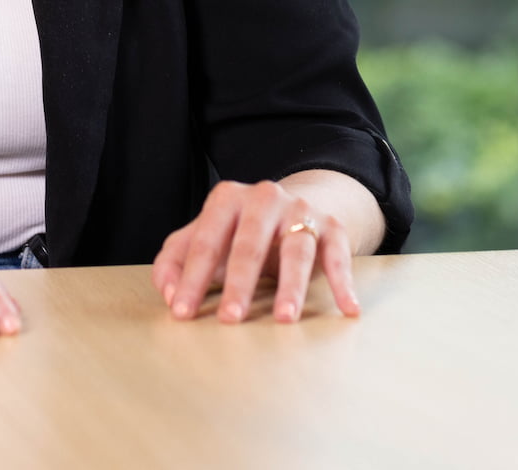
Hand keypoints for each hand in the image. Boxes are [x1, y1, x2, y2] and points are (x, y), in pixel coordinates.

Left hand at [151, 179, 361, 323]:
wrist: (295, 208)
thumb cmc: (239, 233)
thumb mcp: (206, 238)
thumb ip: (177, 261)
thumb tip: (170, 294)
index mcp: (226, 198)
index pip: (206, 241)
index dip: (192, 278)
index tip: (183, 313)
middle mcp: (264, 198)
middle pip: (249, 244)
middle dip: (239, 284)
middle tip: (230, 319)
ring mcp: (301, 209)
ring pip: (295, 249)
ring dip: (291, 286)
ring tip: (284, 318)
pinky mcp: (332, 226)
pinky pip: (338, 255)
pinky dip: (343, 282)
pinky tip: (348, 309)